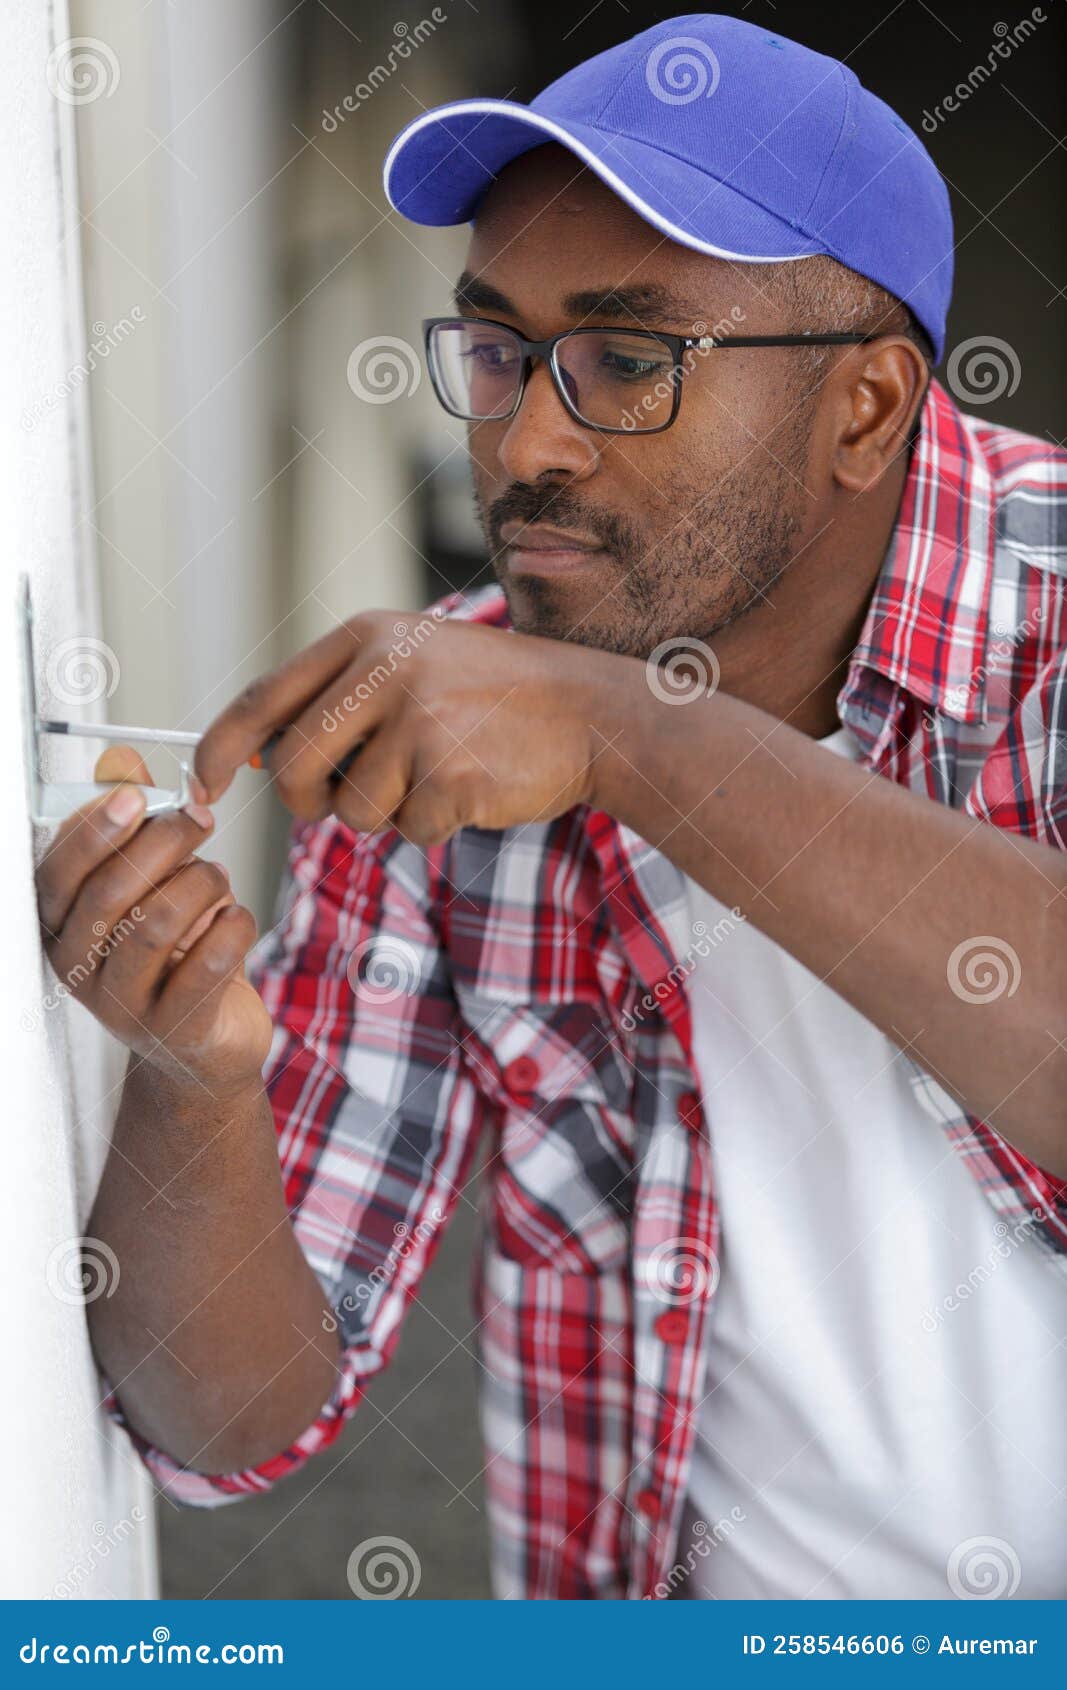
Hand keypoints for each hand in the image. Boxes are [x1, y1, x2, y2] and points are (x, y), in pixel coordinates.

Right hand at [34, 746, 271, 1100]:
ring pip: (158, 923)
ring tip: (219, 876)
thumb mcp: (148, 889)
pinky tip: (238, 918)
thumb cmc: (174, 955)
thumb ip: (133, 829)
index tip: (136, 795)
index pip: (57, 875)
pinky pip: (208, 964)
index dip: (93, 831)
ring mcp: (124, 1006)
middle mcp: (81, 970)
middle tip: (200, 819)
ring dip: (201, 883)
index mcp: (62, 928)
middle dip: (162, 843)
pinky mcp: (175, 1029)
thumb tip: (121, 762)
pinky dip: (233, 927)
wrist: (203, 1049)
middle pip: (110, 893)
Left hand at [194, 611, 626, 844]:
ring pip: (352, 810)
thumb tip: (259, 757)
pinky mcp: (450, 773)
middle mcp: (385, 671)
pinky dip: (435, 827)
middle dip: (311, 802)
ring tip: (438, 774)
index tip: (203, 787)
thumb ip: (338, 698)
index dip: (220, 749)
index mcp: (365, 638)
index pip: (263, 698)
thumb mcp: (412, 664)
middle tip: (349, 800)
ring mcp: (419, 721)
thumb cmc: (494, 698)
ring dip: (387, 814)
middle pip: (295, 768)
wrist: (592, 712)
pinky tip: (474, 788)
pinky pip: (409, 832)